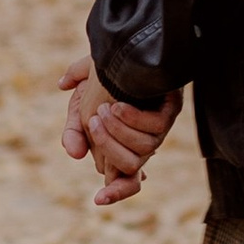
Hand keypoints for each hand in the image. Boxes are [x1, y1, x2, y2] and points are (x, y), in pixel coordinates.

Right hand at [56, 60, 181, 207]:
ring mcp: (160, 127)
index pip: (128, 180)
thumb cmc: (103, 76)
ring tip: (104, 108)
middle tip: (93, 121)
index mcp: (124, 145)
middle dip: (108, 148)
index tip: (98, 199)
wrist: (125, 44)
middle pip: (131, 169)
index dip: (116, 192)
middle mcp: (145, 141)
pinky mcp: (171, 110)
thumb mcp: (80, 102)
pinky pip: (154, 128)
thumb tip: (73, 154)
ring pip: (142, 151)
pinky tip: (119, 105)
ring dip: (118, 132)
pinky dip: (133, 119)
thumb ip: (73, 129)